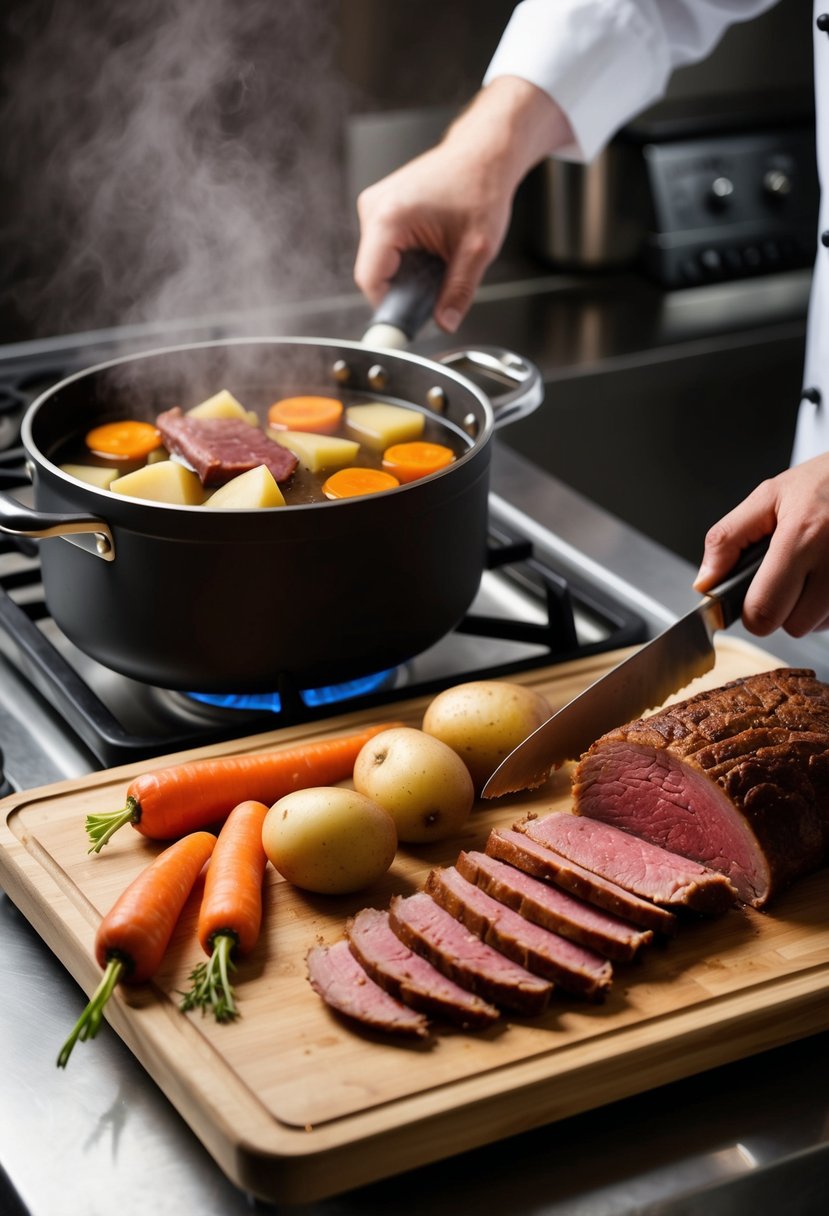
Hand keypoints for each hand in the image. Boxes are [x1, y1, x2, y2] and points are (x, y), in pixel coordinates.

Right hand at [354, 77, 572, 332]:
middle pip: (374, 273)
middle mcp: (374, 207)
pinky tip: (430, 251)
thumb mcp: (477, 248)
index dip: (389, 307)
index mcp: (389, 216)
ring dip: (406, 273)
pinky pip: (384, 248)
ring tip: (438, 261)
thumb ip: (459, 290)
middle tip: (436, 289)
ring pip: (379, 262)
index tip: (407, 323)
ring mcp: (375, 205)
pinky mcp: (381, 207)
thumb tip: (445, 322)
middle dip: (403, 289)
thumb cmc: (481, 186)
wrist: (484, 153)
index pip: (370, 280)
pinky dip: (406, 258)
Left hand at [694, 452, 828, 635]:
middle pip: (792, 626)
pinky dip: (824, 605)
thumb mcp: (767, 497)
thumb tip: (705, 582)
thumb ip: (727, 539)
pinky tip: (824, 576)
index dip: (750, 612)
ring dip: (805, 608)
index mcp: (801, 537)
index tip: (750, 598)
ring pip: (816, 625)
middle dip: (778, 611)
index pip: (764, 610)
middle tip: (781, 579)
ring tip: (807, 571)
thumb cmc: (822, 483)